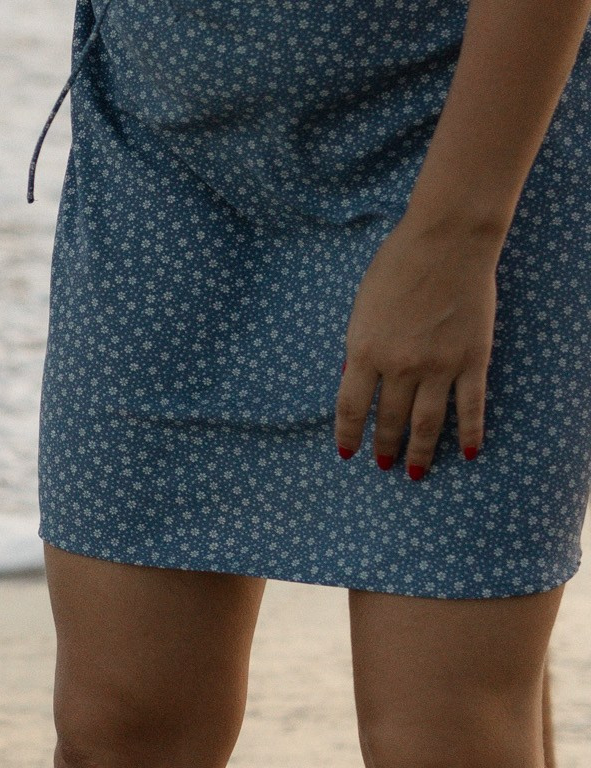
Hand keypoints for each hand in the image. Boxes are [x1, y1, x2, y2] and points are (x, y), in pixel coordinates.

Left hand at [336, 216, 499, 476]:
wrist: (447, 241)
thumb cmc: (397, 266)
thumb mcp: (361, 309)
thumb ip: (359, 348)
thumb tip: (352, 381)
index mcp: (364, 353)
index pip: (351, 409)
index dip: (348, 435)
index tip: (348, 453)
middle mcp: (400, 367)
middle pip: (390, 420)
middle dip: (385, 447)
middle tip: (383, 465)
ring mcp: (439, 366)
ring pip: (427, 422)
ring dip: (420, 451)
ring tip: (414, 472)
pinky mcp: (473, 359)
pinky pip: (471, 406)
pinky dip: (470, 432)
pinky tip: (468, 453)